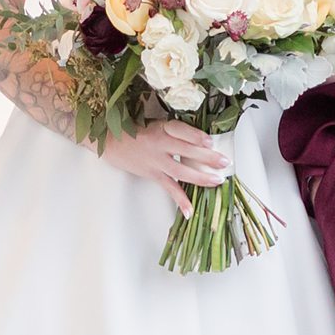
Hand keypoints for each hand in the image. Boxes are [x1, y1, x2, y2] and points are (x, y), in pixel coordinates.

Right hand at [107, 118, 228, 218]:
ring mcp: (156, 161)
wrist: (109, 141)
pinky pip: (169, 188)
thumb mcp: (155, 124)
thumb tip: (200, 140)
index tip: (210, 141)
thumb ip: (175, 131)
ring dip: (201, 177)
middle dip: (208, 157)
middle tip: (225, 162)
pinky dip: (180, 200)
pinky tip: (190, 210)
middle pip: (187, 151)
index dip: (196, 136)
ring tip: (217, 181)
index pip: (181, 130)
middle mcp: (159, 143)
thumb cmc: (134, 131)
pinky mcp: (152, 174)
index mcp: (161, 127)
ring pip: (182, 170)